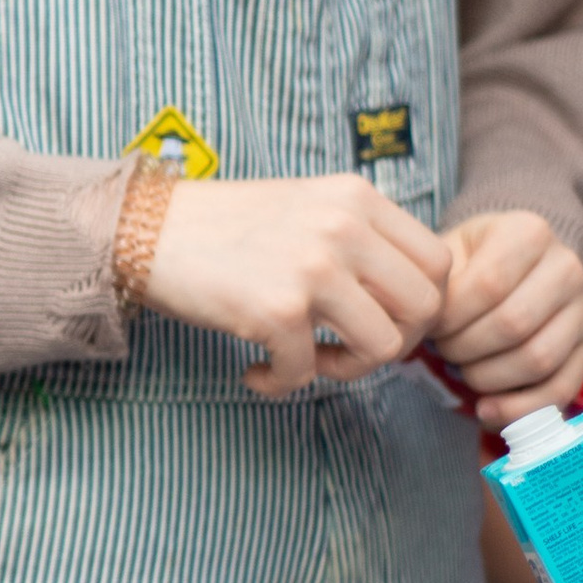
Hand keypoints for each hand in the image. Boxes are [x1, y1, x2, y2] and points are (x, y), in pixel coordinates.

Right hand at [140, 176, 449, 396]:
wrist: (144, 230)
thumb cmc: (225, 229)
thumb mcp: (308, 207)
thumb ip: (361, 239)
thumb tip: (409, 302)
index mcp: (357, 197)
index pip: (439, 263)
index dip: (422, 307)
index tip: (382, 321)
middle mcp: (344, 227)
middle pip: (425, 308)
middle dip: (396, 345)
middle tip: (349, 351)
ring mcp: (313, 267)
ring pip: (383, 347)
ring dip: (347, 371)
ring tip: (305, 364)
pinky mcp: (276, 309)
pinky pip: (308, 373)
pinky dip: (281, 384)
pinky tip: (254, 373)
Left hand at [434, 210, 582, 427]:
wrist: (521, 264)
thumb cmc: (474, 261)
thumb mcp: (451, 251)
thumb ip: (435, 282)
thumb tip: (420, 326)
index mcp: (530, 233)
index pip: (488, 285)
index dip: (450, 317)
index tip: (430, 325)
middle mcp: (567, 268)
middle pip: (513, 325)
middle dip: (464, 348)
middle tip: (443, 349)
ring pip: (537, 359)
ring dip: (487, 378)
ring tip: (461, 369)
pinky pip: (559, 391)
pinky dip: (519, 409)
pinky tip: (486, 410)